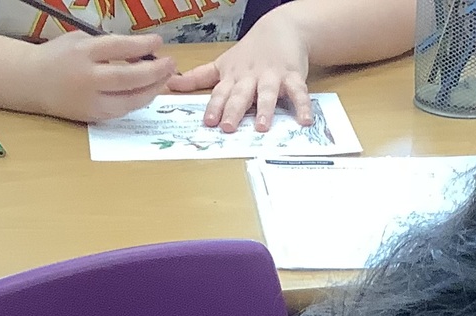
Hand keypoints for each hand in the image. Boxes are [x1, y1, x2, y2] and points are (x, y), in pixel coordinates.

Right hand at [35, 31, 178, 121]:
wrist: (32, 82)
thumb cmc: (58, 56)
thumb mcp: (79, 40)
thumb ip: (107, 45)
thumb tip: (141, 53)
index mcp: (82, 53)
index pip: (119, 48)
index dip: (142, 46)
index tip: (158, 43)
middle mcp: (87, 79)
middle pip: (129, 77)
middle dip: (155, 72)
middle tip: (171, 64)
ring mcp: (91, 101)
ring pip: (130, 99)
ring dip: (152, 89)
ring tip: (166, 78)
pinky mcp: (93, 116)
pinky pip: (123, 110)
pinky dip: (138, 100)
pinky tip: (149, 91)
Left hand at [169, 10, 311, 129]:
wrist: (280, 28)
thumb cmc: (249, 52)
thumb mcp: (222, 63)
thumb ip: (198, 77)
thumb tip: (170, 83)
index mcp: (233, 77)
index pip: (221, 93)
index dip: (214, 106)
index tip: (208, 122)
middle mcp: (250, 77)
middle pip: (241, 94)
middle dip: (234, 110)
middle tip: (228, 127)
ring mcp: (272, 76)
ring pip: (267, 93)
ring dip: (264, 109)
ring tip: (261, 126)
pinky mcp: (292, 75)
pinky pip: (298, 92)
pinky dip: (302, 105)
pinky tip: (305, 120)